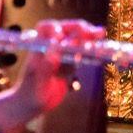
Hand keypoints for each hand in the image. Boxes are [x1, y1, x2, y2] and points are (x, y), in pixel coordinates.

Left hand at [0, 18, 101, 132]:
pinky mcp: (70, 61)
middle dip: (80, 29)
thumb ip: (45, 68)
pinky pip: (83, 52)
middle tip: (94, 32)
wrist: (33, 104)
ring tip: (100, 35)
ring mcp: (62, 52)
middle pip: (67, 30)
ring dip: (89, 37)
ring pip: (77, 39)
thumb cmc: (30, 92)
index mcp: (39, 45)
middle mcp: (51, 45)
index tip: (61, 37)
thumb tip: (54, 54)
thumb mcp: (37, 82)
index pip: (46, 28)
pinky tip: (102, 49)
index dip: (55, 29)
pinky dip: (93, 49)